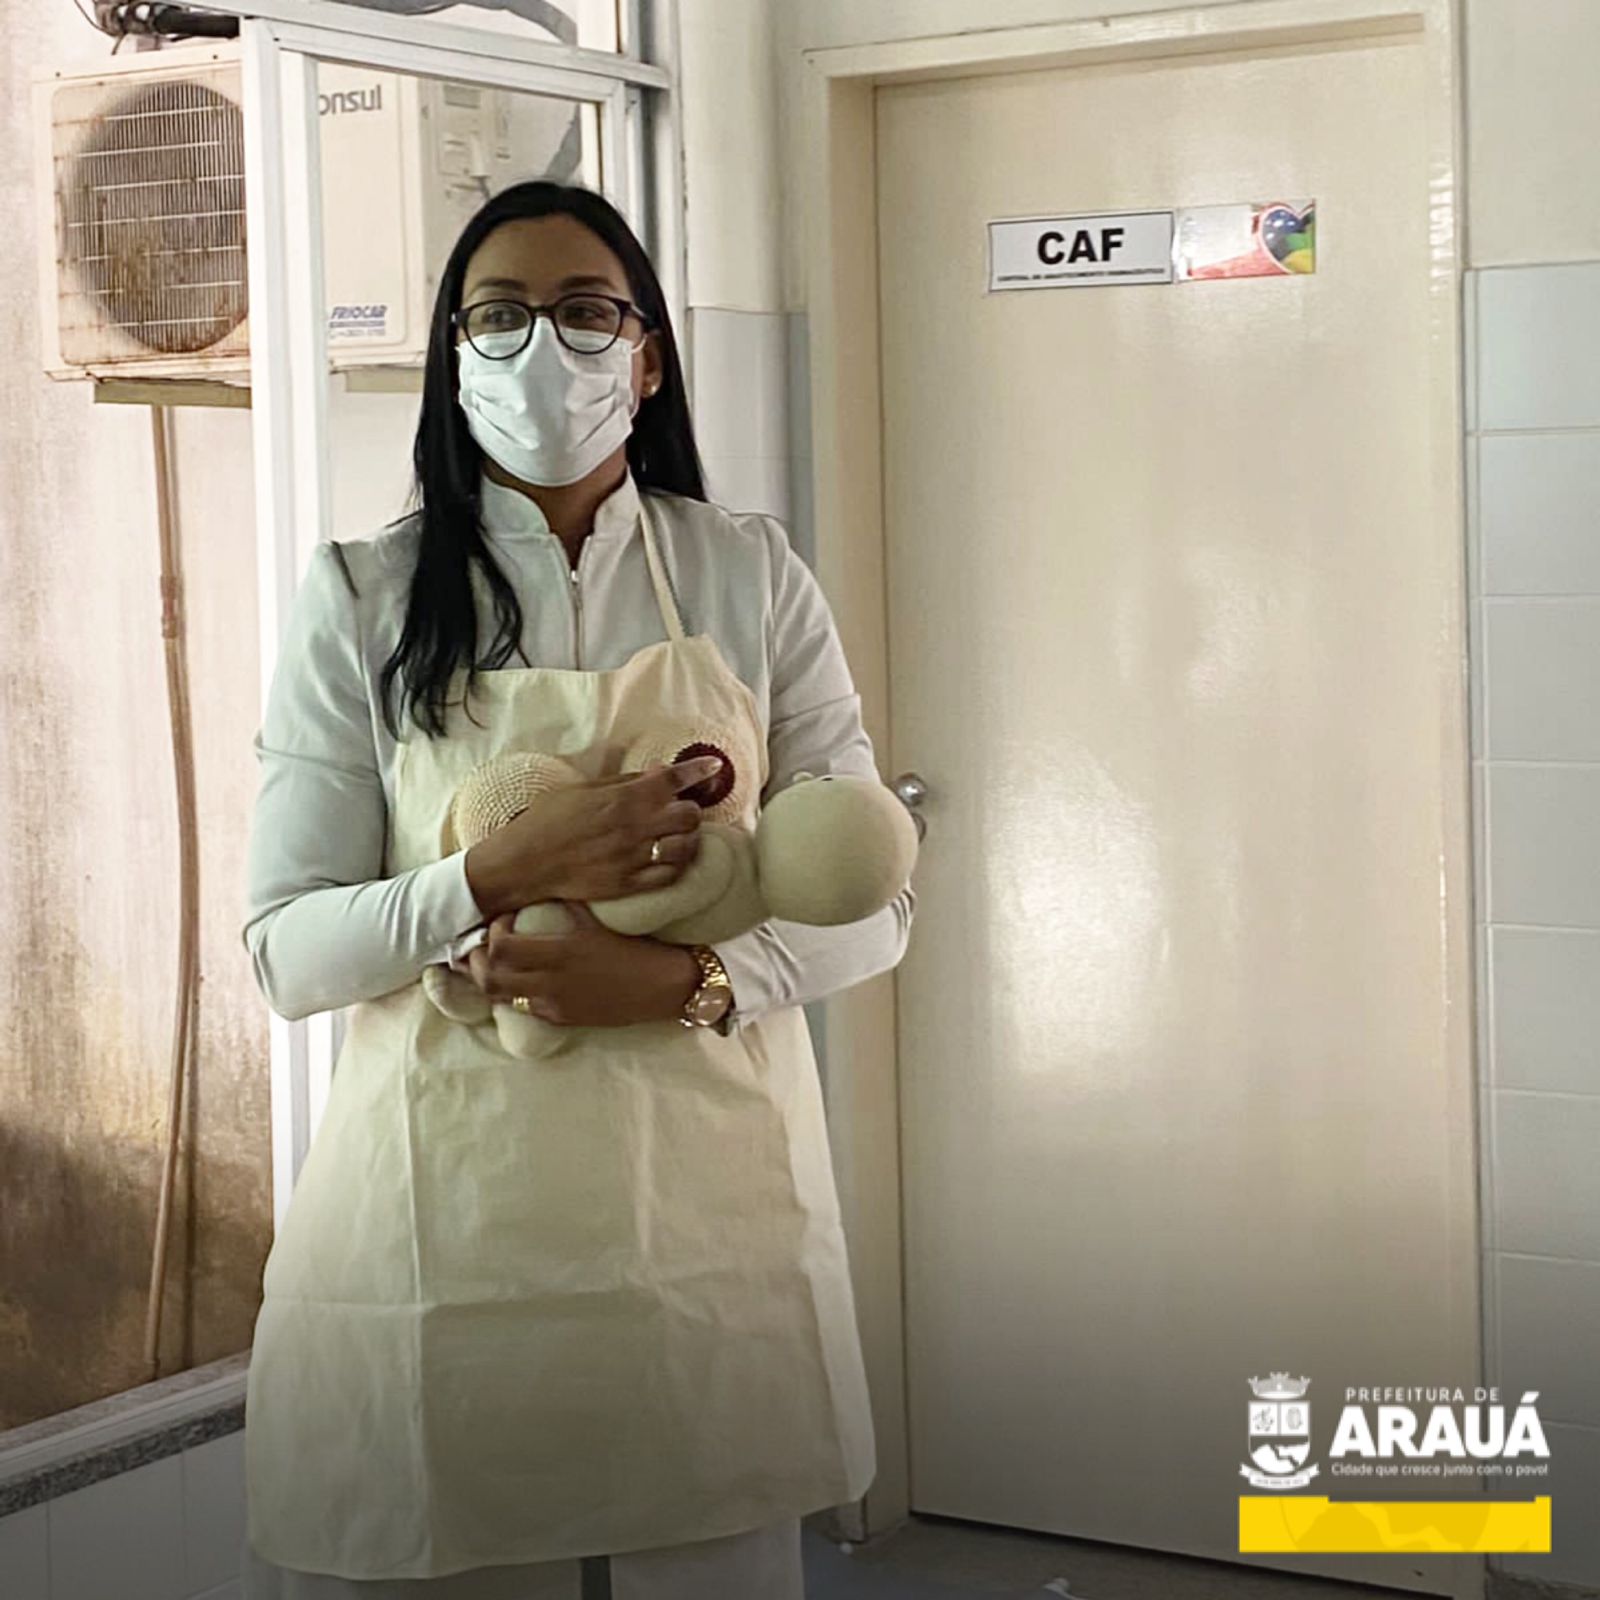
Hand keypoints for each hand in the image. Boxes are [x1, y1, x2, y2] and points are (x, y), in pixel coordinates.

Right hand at [464, 754, 723, 918]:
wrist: (525, 863)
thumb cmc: (548, 819)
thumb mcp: (583, 788)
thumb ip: (624, 781)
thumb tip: (659, 772)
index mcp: (623, 798)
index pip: (673, 779)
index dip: (699, 770)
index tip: (714, 766)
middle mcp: (634, 827)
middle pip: (689, 815)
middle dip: (690, 809)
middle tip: (678, 810)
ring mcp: (634, 858)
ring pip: (686, 846)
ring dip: (687, 838)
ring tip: (677, 836)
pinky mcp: (630, 885)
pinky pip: (670, 875)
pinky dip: (677, 864)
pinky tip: (669, 858)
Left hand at [465, 903, 699, 1027]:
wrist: (666, 987)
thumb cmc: (638, 948)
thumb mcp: (599, 921)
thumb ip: (567, 908)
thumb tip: (544, 889)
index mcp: (561, 951)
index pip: (500, 946)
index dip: (492, 931)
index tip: (502, 918)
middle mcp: (551, 981)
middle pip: (488, 976)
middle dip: (476, 959)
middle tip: (482, 944)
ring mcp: (555, 1004)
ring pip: (500, 997)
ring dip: (489, 978)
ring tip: (492, 963)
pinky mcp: (562, 1018)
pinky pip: (524, 1007)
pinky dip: (514, 992)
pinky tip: (522, 980)